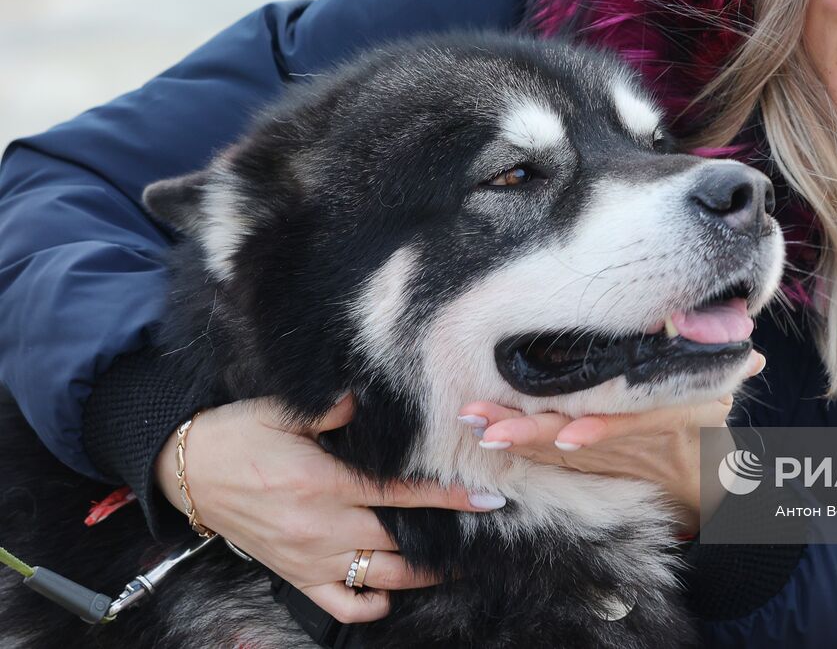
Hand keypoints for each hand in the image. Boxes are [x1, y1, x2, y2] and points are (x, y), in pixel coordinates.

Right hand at [154, 395, 504, 623]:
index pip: (401, 492)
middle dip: (446, 535)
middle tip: (482, 529)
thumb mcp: (282, 411)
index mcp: (324, 482)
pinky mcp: (294, 576)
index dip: (448, 497)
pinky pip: (341, 604)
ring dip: (422, 573)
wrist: (186, 473)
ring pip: (380, 576)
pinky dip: (371, 604)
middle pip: (400, 539)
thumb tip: (374, 395)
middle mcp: (321, 526)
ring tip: (456, 562)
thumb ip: (334, 407)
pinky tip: (392, 590)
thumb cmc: (238, 435)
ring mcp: (309, 557)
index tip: (487, 498)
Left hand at [459, 351, 765, 535]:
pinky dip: (527, 451)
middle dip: (530, 429)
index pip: (630, 426)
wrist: (709, 492)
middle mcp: (632, 443)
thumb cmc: (712, 436)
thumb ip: (733, 373)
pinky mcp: (596, 467)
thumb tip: (754, 355)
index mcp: (667, 421)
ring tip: (480, 427)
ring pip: (558, 449)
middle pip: (578, 435)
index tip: (565, 435)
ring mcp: (611, 459)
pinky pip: (555, 460)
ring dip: (517, 438)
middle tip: (486, 423)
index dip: (599, 431)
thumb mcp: (720, 404)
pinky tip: (493, 442)